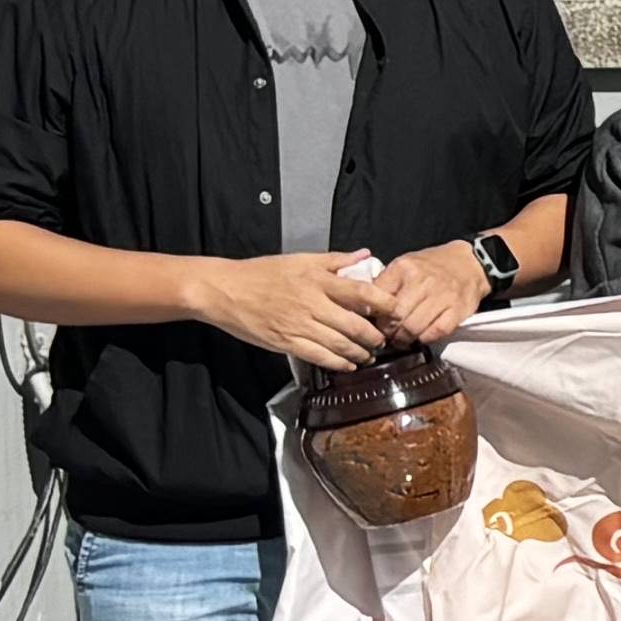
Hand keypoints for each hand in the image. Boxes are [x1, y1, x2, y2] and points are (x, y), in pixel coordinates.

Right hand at [198, 249, 399, 369]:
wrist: (223, 290)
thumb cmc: (261, 272)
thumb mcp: (300, 259)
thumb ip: (335, 260)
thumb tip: (365, 255)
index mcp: (318, 280)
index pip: (362, 292)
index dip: (384, 304)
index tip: (396, 311)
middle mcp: (312, 303)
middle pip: (356, 325)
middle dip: (376, 336)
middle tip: (384, 339)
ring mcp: (299, 325)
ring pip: (340, 344)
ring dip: (361, 353)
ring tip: (370, 354)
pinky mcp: (286, 342)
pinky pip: (319, 357)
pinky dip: (339, 363)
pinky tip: (348, 364)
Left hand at [359, 240, 488, 346]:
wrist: (469, 263)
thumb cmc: (431, 267)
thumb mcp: (404, 265)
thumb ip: (386, 283)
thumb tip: (366, 308)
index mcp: (404, 268)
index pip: (378, 298)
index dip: (373, 316)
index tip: (373, 322)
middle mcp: (423, 281)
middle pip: (396, 317)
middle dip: (388, 331)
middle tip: (387, 335)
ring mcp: (442, 296)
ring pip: (414, 327)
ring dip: (404, 338)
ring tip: (402, 339)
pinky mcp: (458, 310)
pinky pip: (436, 332)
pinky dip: (425, 339)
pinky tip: (421, 336)